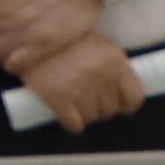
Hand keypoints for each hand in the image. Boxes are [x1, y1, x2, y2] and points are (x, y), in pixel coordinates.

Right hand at [22, 34, 146, 129]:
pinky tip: (68, 114)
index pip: (135, 97)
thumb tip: (121, 89)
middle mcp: (101, 77)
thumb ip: (112, 65)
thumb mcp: (97, 46)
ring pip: (93, 118)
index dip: (127, 105)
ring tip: (76, 104)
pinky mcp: (59, 99)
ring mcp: (80, 89)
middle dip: (102, 108)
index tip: (120, 105)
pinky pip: (75, 124)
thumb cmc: (65, 42)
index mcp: (115, 61)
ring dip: (86, 115)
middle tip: (90, 100)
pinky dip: (72, 123)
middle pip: (111, 110)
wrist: (30, 40)